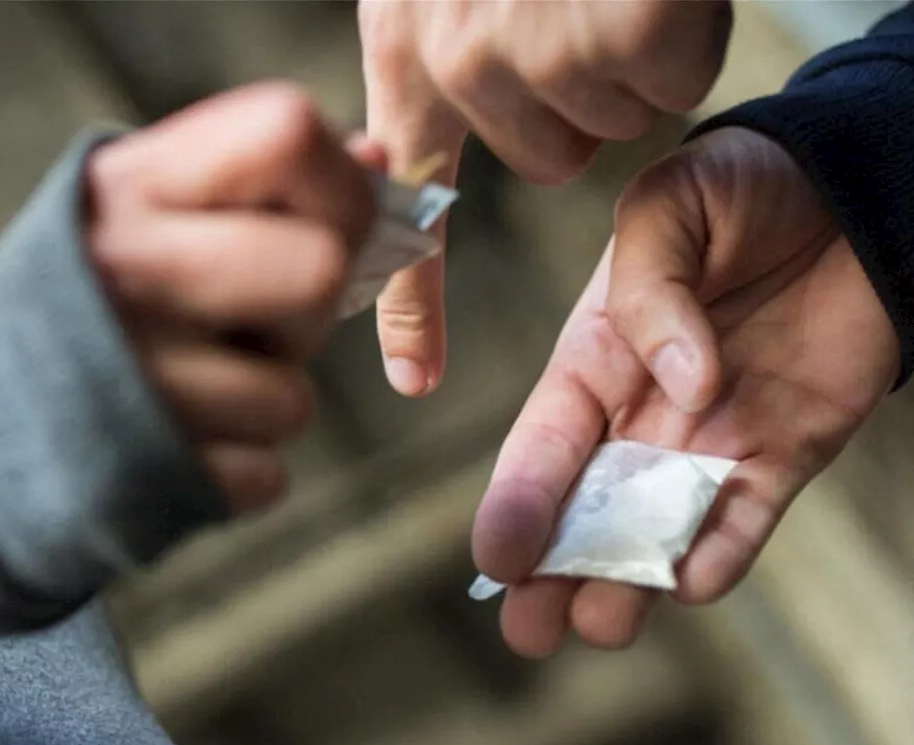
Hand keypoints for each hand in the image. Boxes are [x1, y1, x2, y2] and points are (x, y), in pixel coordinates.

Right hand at [85, 83, 382, 513]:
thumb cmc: (94, 300)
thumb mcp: (147, 212)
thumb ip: (253, 180)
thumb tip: (375, 158)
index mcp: (131, 184)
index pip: (289, 133)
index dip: (340, 185)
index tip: (328, 223)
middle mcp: (125, 270)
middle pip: (319, 272)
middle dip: (309, 311)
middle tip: (256, 321)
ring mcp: (133, 380)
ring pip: (293, 399)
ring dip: (264, 402)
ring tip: (193, 386)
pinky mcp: (149, 475)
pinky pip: (265, 475)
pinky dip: (238, 468)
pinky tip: (181, 442)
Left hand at [358, 0, 732, 395]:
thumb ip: (428, 67)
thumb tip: (392, 153)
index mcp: (406, 51)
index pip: (411, 206)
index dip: (415, 303)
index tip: (415, 380)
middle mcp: (458, 60)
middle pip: (549, 158)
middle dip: (575, 103)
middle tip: (571, 15)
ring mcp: (542, 49)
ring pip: (610, 120)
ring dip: (622, 60)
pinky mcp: (626, 30)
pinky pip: (674, 78)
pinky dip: (680, 33)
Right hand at [472, 128, 898, 657]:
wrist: (851, 187)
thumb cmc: (742, 187)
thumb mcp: (667, 208)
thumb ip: (653, 293)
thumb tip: (684, 388)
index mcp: (594, 358)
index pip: (543, 442)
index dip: (517, 501)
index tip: (496, 557)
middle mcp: (641, 413)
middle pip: (585, 508)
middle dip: (553, 571)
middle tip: (528, 633)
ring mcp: (711, 440)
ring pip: (656, 529)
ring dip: (628, 580)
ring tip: (601, 626)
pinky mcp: (785, 451)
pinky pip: (747, 515)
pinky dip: (723, 552)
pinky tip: (693, 585)